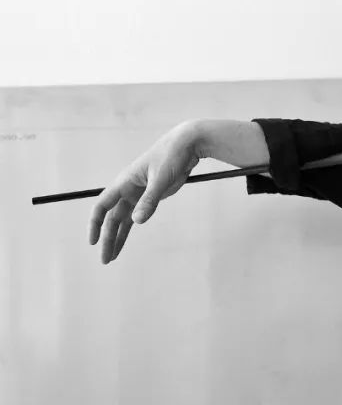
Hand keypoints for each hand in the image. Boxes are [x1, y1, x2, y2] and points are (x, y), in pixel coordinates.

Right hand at [88, 121, 204, 263]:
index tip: (92, 241)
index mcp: (124, 182)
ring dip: (117, 237)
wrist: (186, 144)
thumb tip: (137, 221)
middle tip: (105, 259)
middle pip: (112, 219)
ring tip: (111, 257)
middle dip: (107, 239)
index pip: (102, 206)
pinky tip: (123, 241)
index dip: (95, 224)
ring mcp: (139, 193)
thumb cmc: (171, 156)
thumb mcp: (161, 179)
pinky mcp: (151, 196)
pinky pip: (137, 216)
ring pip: (123, 220)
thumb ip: (150, 200)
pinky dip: (130, 228)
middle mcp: (127, 189)